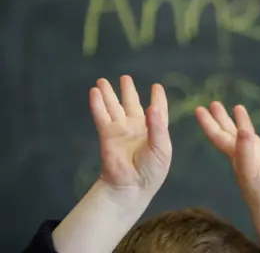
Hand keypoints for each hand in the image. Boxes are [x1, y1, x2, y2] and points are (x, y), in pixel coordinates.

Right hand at [90, 76, 171, 194]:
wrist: (132, 186)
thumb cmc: (151, 170)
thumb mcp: (161, 148)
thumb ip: (157, 127)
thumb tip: (152, 107)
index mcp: (155, 130)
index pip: (157, 110)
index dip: (158, 98)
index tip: (156, 86)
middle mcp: (137, 128)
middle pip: (131, 104)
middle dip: (128, 90)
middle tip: (125, 77)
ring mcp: (121, 131)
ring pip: (114, 107)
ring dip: (108, 94)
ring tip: (102, 80)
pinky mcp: (107, 135)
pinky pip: (102, 116)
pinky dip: (98, 104)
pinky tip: (94, 92)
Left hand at [195, 102, 259, 206]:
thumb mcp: (249, 170)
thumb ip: (245, 149)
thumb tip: (243, 129)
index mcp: (235, 154)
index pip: (217, 135)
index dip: (207, 123)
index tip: (198, 109)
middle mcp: (245, 151)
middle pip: (229, 131)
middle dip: (221, 118)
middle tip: (213, 103)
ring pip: (249, 132)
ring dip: (243, 120)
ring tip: (238, 106)